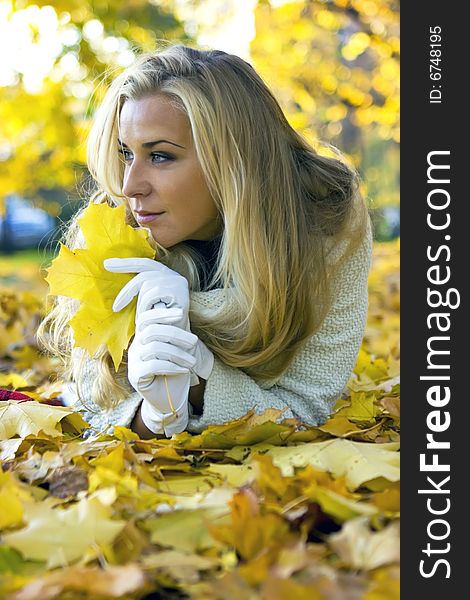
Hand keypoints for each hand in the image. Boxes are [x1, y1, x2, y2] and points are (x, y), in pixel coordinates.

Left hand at [104, 257, 190, 329]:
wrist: (178, 341)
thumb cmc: (160, 325)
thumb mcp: (147, 305)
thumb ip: (139, 292)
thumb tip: (115, 279)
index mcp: (167, 276)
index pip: (145, 264)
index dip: (126, 263)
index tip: (106, 264)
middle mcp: (175, 276)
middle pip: (143, 275)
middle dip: (126, 291)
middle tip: (115, 307)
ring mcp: (178, 283)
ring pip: (146, 285)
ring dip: (140, 305)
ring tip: (141, 320)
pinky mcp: (179, 292)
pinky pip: (152, 294)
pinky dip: (146, 307)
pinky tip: (148, 318)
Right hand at [104, 258, 213, 433]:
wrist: (170, 399)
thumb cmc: (176, 371)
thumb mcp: (178, 348)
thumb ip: (176, 331)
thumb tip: (183, 309)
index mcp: (144, 336)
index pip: (147, 317)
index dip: (162, 313)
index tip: (182, 314)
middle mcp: (136, 346)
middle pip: (152, 331)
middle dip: (176, 334)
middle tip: (194, 342)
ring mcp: (134, 361)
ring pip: (155, 348)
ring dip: (178, 354)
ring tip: (192, 362)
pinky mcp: (136, 376)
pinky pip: (152, 365)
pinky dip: (171, 366)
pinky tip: (184, 370)